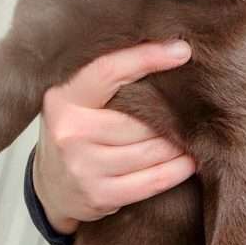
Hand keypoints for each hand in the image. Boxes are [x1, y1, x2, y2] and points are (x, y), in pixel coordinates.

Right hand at [32, 40, 195, 234]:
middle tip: (195, 102)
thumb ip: (109, 78)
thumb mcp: (77, 97)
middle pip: (136, 119)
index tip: (181, 50)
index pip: (109, 71)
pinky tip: (189, 161)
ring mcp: (83, 167)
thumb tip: (164, 50)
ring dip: (177, 142)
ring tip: (195, 131)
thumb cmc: (74, 129)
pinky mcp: (99, 195)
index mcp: (64, 98)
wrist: (50, 184)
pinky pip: (150, 181)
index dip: (147, 58)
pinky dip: (176, 170)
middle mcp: (70, 132)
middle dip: (170, 113)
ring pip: (148, 150)